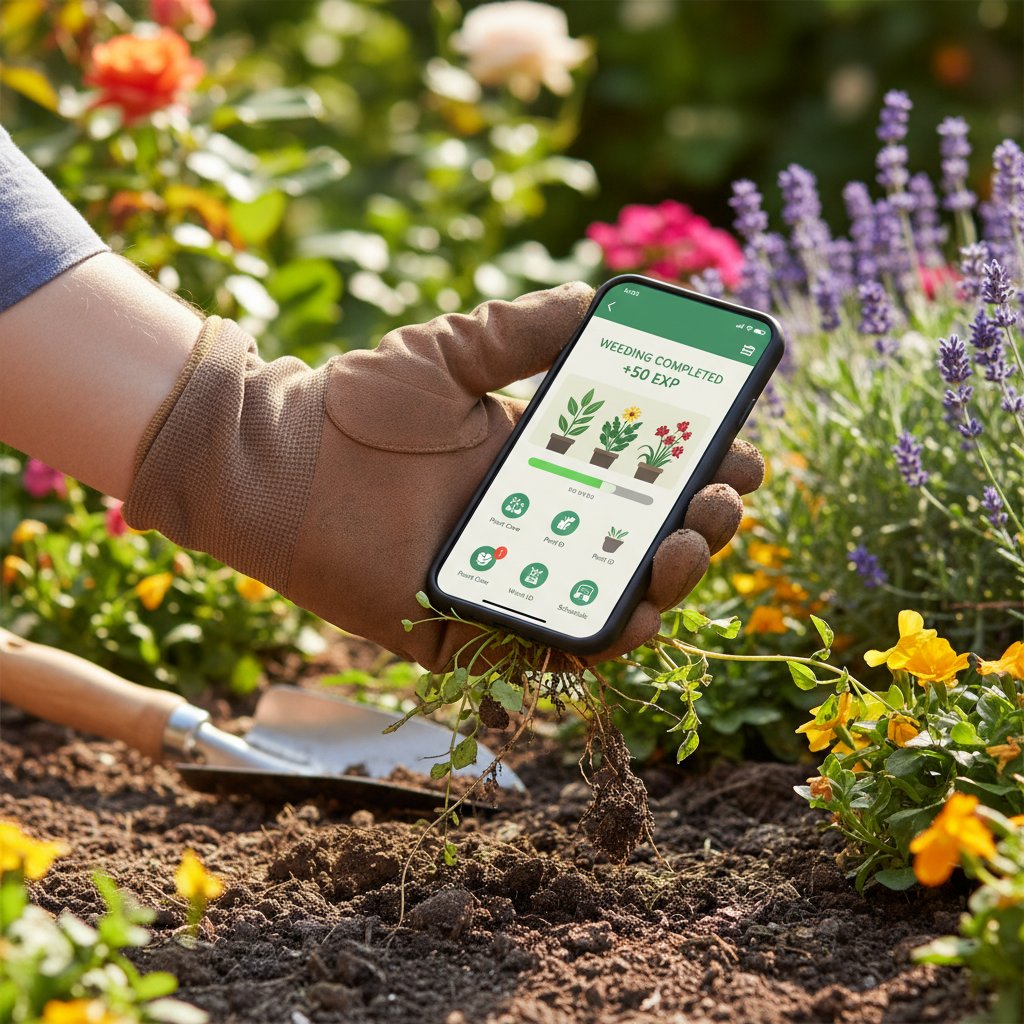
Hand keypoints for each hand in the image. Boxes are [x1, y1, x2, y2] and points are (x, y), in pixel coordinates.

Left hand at [125, 283, 763, 670]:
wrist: (278, 458)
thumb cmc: (359, 405)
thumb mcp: (455, 351)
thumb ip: (526, 328)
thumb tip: (602, 298)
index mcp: (545, 468)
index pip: (644, 479)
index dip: (701, 470)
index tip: (746, 453)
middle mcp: (539, 529)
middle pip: (644, 543)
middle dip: (700, 526)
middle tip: (718, 500)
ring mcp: (512, 582)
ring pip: (613, 601)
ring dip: (667, 584)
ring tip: (683, 551)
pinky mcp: (473, 630)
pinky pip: (550, 648)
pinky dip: (601, 639)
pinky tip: (635, 612)